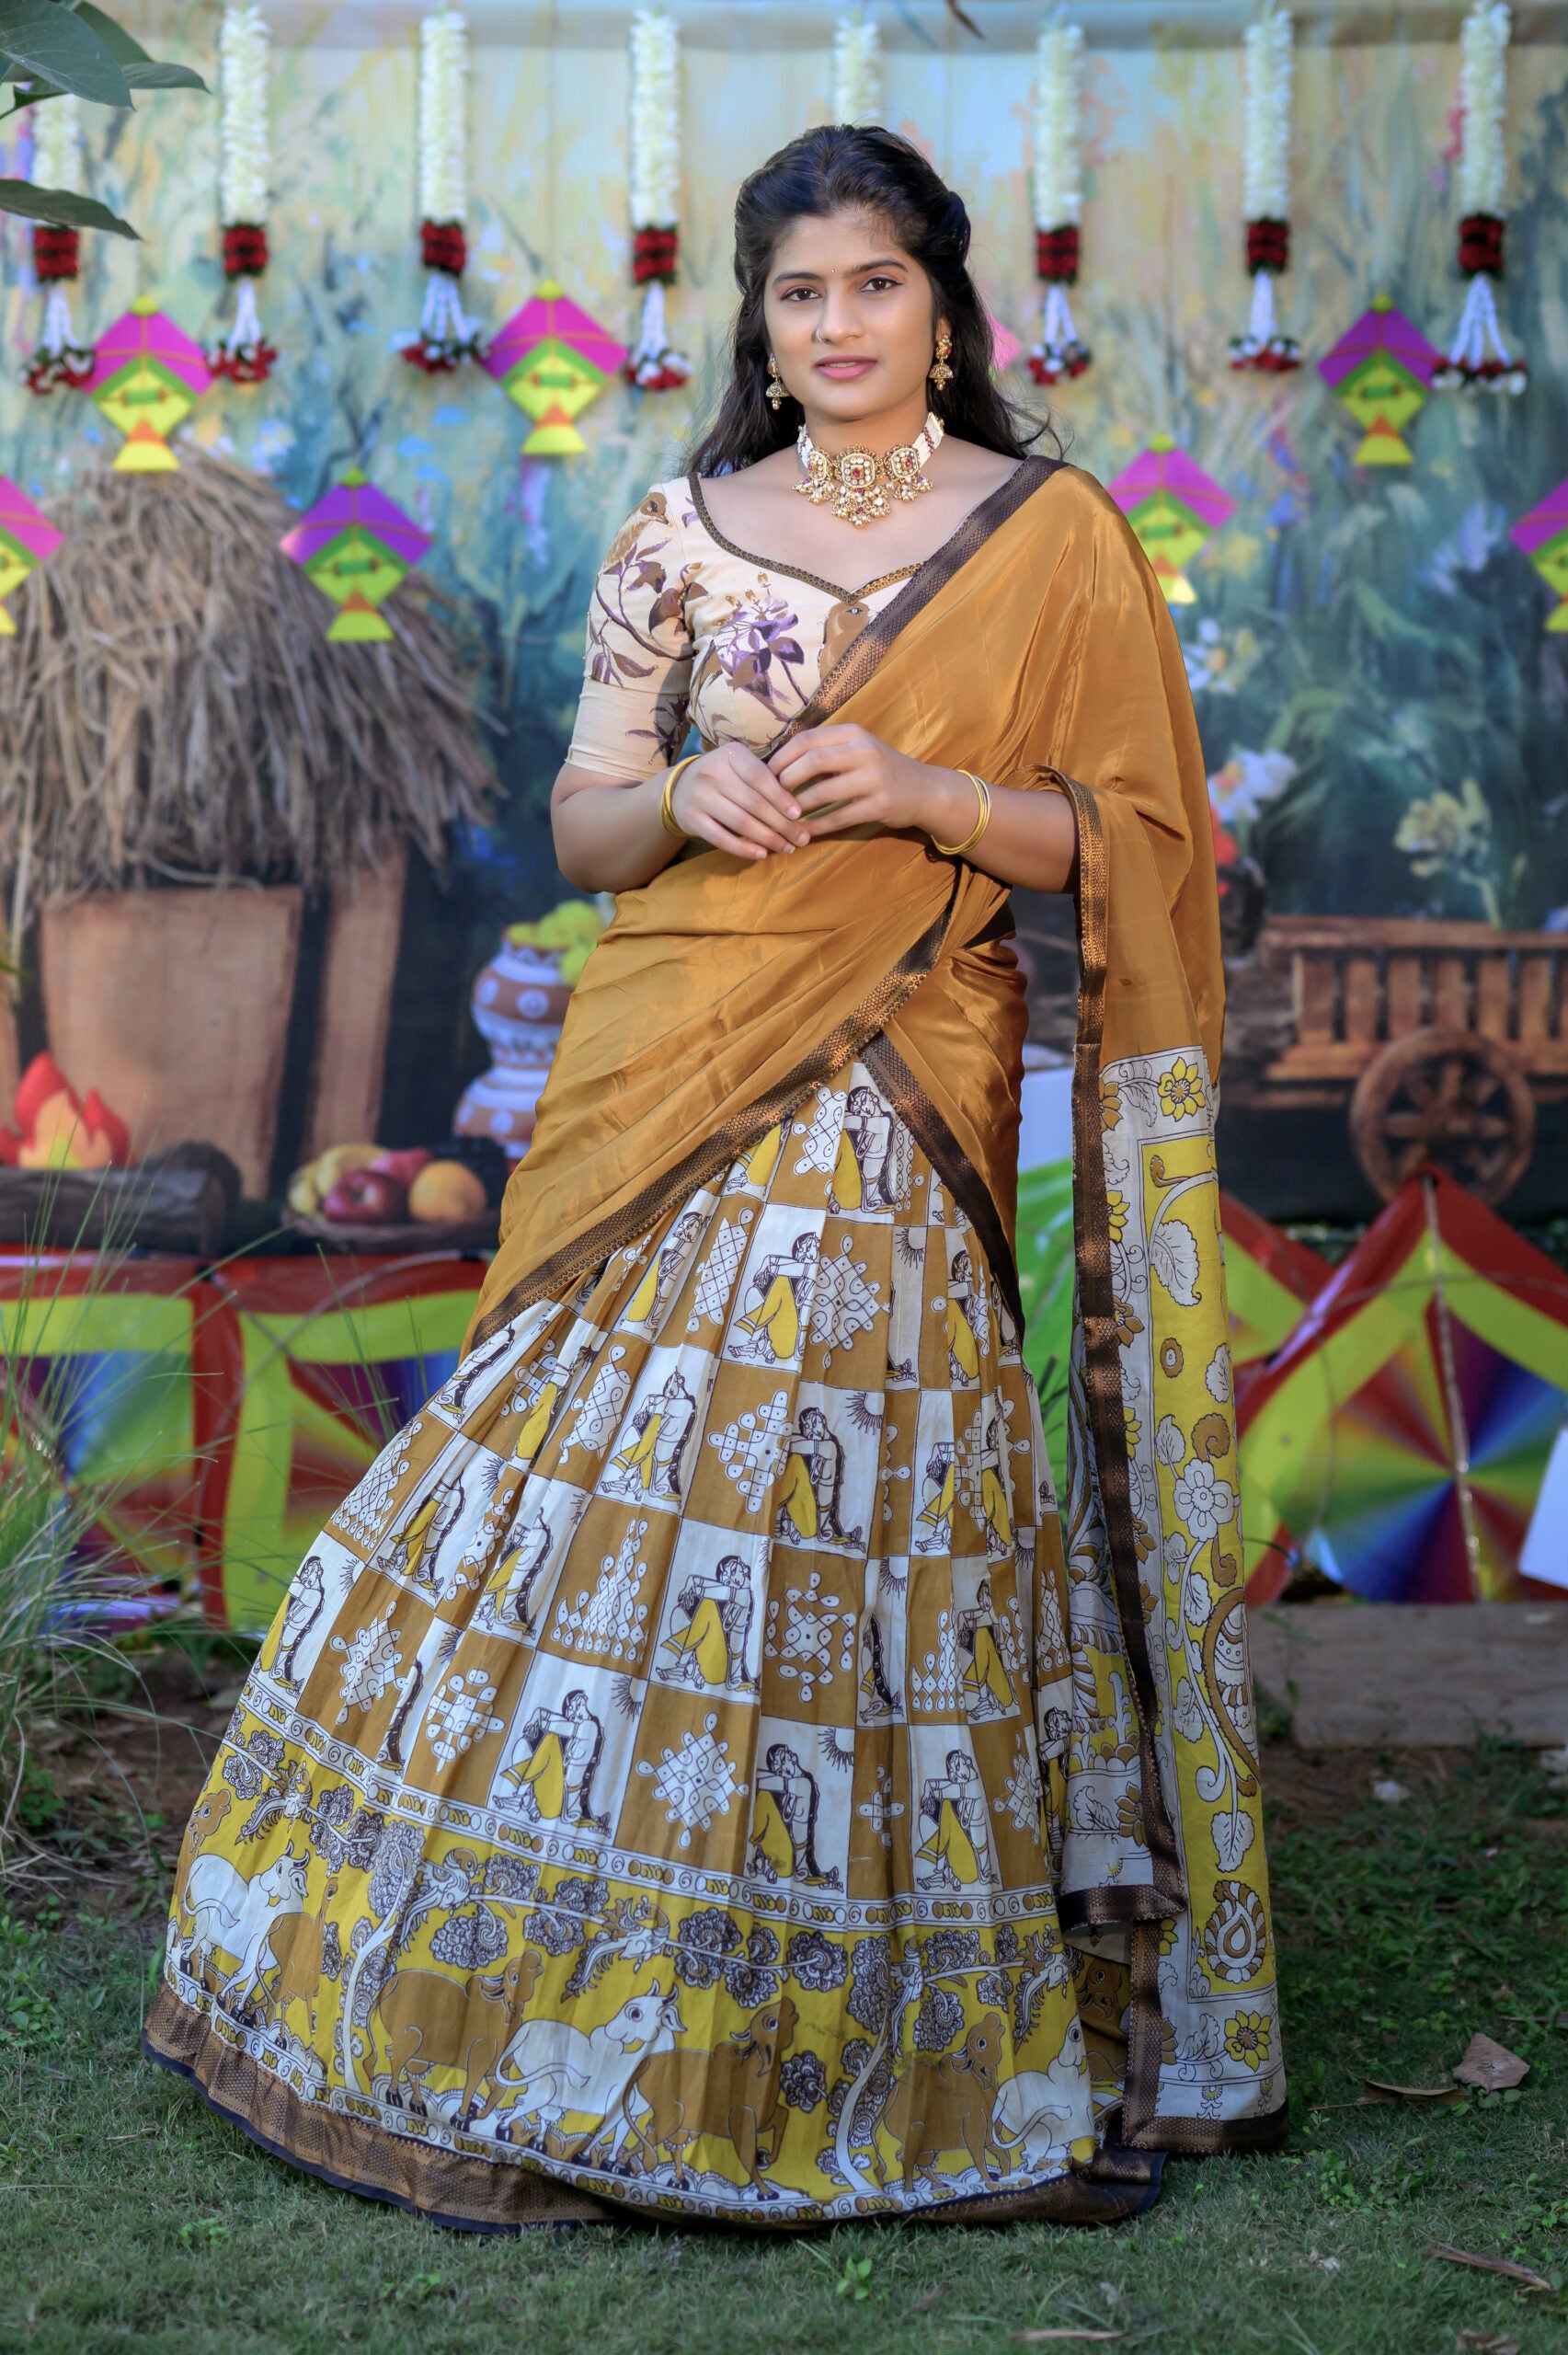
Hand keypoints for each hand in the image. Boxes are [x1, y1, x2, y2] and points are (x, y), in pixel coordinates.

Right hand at [670, 742, 812, 861]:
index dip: (781, 796)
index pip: (759, 776)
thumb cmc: (725, 778)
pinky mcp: (691, 818)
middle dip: (781, 824)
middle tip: (801, 838)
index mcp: (731, 754)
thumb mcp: (741, 766)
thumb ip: (766, 778)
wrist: (680, 788)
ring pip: (740, 822)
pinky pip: (721, 838)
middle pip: (753, 803)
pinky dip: (744, 848)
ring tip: (787, 848)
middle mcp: (712, 771)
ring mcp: (699, 795)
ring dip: (768, 839)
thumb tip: (800, 808)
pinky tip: (762, 854)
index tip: (799, 814)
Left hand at [768, 724, 960, 841]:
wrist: (923, 790)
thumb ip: (824, 750)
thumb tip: (777, 762)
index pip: (806, 740)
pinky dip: (817, 826)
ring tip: (783, 817)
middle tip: (771, 798)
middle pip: (812, 762)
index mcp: (853, 733)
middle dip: (785, 782)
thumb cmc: (880, 769)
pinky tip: (804, 832)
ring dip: (797, 808)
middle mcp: (864, 751)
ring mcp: (874, 778)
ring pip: (822, 793)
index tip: (766, 776)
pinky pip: (838, 818)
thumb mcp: (856, 749)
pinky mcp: (879, 805)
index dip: (781, 758)